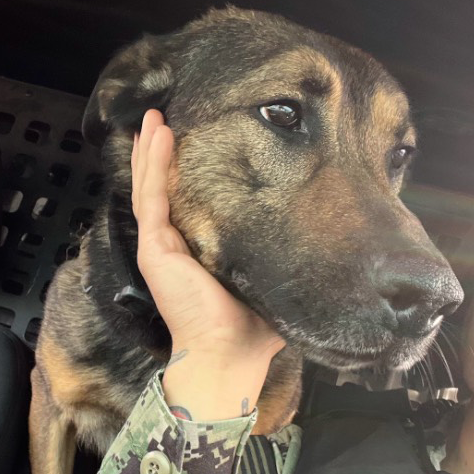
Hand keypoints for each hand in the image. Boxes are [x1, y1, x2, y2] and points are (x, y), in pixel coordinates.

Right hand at [131, 109, 284, 419]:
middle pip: (161, 189)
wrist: (229, 355)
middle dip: (159, 154)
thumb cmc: (251, 329)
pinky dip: (153, 166)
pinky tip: (156, 138)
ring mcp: (161, 246)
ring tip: (154, 118)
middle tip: (161, 118)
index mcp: (195, 253)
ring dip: (150, 152)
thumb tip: (323, 241)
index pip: (184, 203)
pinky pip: (152, 197)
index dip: (183, 172)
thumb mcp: (269, 279)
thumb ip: (279, 256)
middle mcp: (173, 246)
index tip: (192, 140)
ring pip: (151, 187)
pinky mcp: (156, 249)